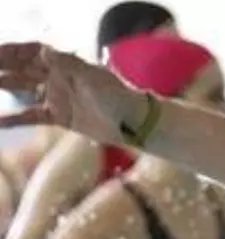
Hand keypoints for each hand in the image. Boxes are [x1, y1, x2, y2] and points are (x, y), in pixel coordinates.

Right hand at [0, 42, 144, 143]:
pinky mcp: (60, 117)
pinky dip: (15, 118)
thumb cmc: (118, 97)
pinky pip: (32, 116)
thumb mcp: (93, 78)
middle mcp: (59, 78)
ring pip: (24, 89)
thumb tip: (44, 51)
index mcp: (66, 64)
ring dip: (5, 86)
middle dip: (3, 66)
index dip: (13, 51)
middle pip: (24, 68)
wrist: (134, 123)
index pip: (33, 52)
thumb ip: (68, 65)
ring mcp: (58, 97)